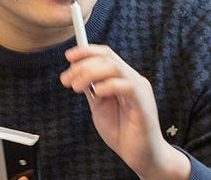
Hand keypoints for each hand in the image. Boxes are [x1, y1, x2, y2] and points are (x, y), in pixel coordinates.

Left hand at [60, 45, 189, 179]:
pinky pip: (128, 87)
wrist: (142, 157)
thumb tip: (77, 75)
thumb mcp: (100, 108)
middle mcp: (133, 80)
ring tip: (77, 87)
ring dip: (90, 73)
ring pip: (115, 67)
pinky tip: (97, 93)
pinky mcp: (143, 104)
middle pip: (108, 58)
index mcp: (123, 79)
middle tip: (67, 79)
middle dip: (83, 65)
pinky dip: (109, 85)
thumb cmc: (123, 133)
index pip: (106, 55)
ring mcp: (140, 91)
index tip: (69, 56)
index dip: (87, 51)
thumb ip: (92, 91)